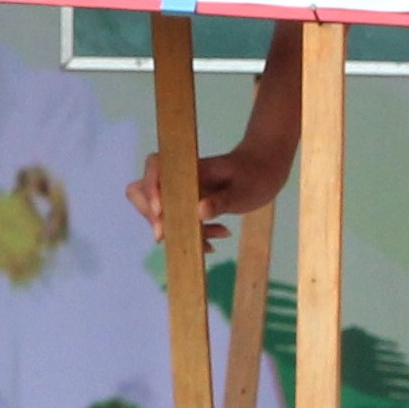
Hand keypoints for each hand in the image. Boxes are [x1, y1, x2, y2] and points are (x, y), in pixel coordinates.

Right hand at [130, 131, 293, 238]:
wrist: (266, 169)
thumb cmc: (256, 174)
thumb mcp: (244, 191)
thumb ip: (222, 202)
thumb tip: (198, 212)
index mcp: (189, 166)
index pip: (155, 168)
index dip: (150, 190)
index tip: (160, 213)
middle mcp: (179, 177)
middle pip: (142, 192)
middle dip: (154, 217)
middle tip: (173, 234)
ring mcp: (182, 191)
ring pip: (160, 212)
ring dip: (177, 230)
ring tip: (211, 241)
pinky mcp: (189, 203)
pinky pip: (177, 221)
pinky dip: (193, 234)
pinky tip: (215, 241)